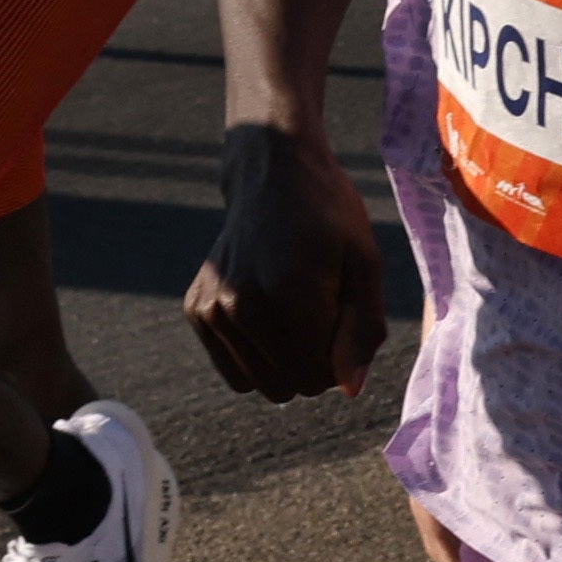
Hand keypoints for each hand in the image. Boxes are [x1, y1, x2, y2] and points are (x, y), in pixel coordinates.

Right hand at [186, 122, 387, 401]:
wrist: (271, 171)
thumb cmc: (328, 217)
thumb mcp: (365, 263)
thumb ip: (363, 329)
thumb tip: (348, 390)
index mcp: (289, 293)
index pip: (322, 376)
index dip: (341, 354)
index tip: (342, 312)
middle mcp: (241, 304)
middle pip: (293, 386)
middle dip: (314, 361)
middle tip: (319, 311)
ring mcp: (212, 308)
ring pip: (262, 385)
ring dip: (285, 361)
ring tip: (293, 312)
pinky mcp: (196, 309)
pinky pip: (235, 372)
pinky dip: (256, 354)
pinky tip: (266, 311)